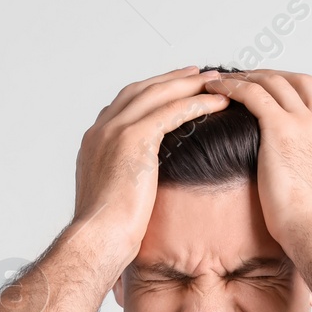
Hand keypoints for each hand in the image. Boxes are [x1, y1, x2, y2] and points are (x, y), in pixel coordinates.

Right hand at [70, 66, 230, 272]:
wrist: (99, 238)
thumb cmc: (107, 230)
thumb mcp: (114, 195)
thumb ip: (124, 176)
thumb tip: (139, 182)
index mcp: (95, 141)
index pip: (126, 104)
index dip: (152, 92)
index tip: (173, 87)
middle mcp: (101, 130)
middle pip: (142, 90)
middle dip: (172, 79)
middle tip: (198, 73)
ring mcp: (115, 131)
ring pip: (158, 94)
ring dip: (189, 85)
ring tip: (214, 81)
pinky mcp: (133, 139)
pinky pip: (171, 111)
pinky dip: (196, 103)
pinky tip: (217, 102)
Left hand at [199, 69, 311, 255]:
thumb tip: (304, 194)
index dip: (290, 91)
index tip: (271, 95)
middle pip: (297, 81)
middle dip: (270, 75)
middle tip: (246, 79)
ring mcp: (304, 123)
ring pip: (274, 82)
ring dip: (248, 76)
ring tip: (225, 80)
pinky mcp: (281, 129)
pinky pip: (253, 94)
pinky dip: (233, 86)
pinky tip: (216, 88)